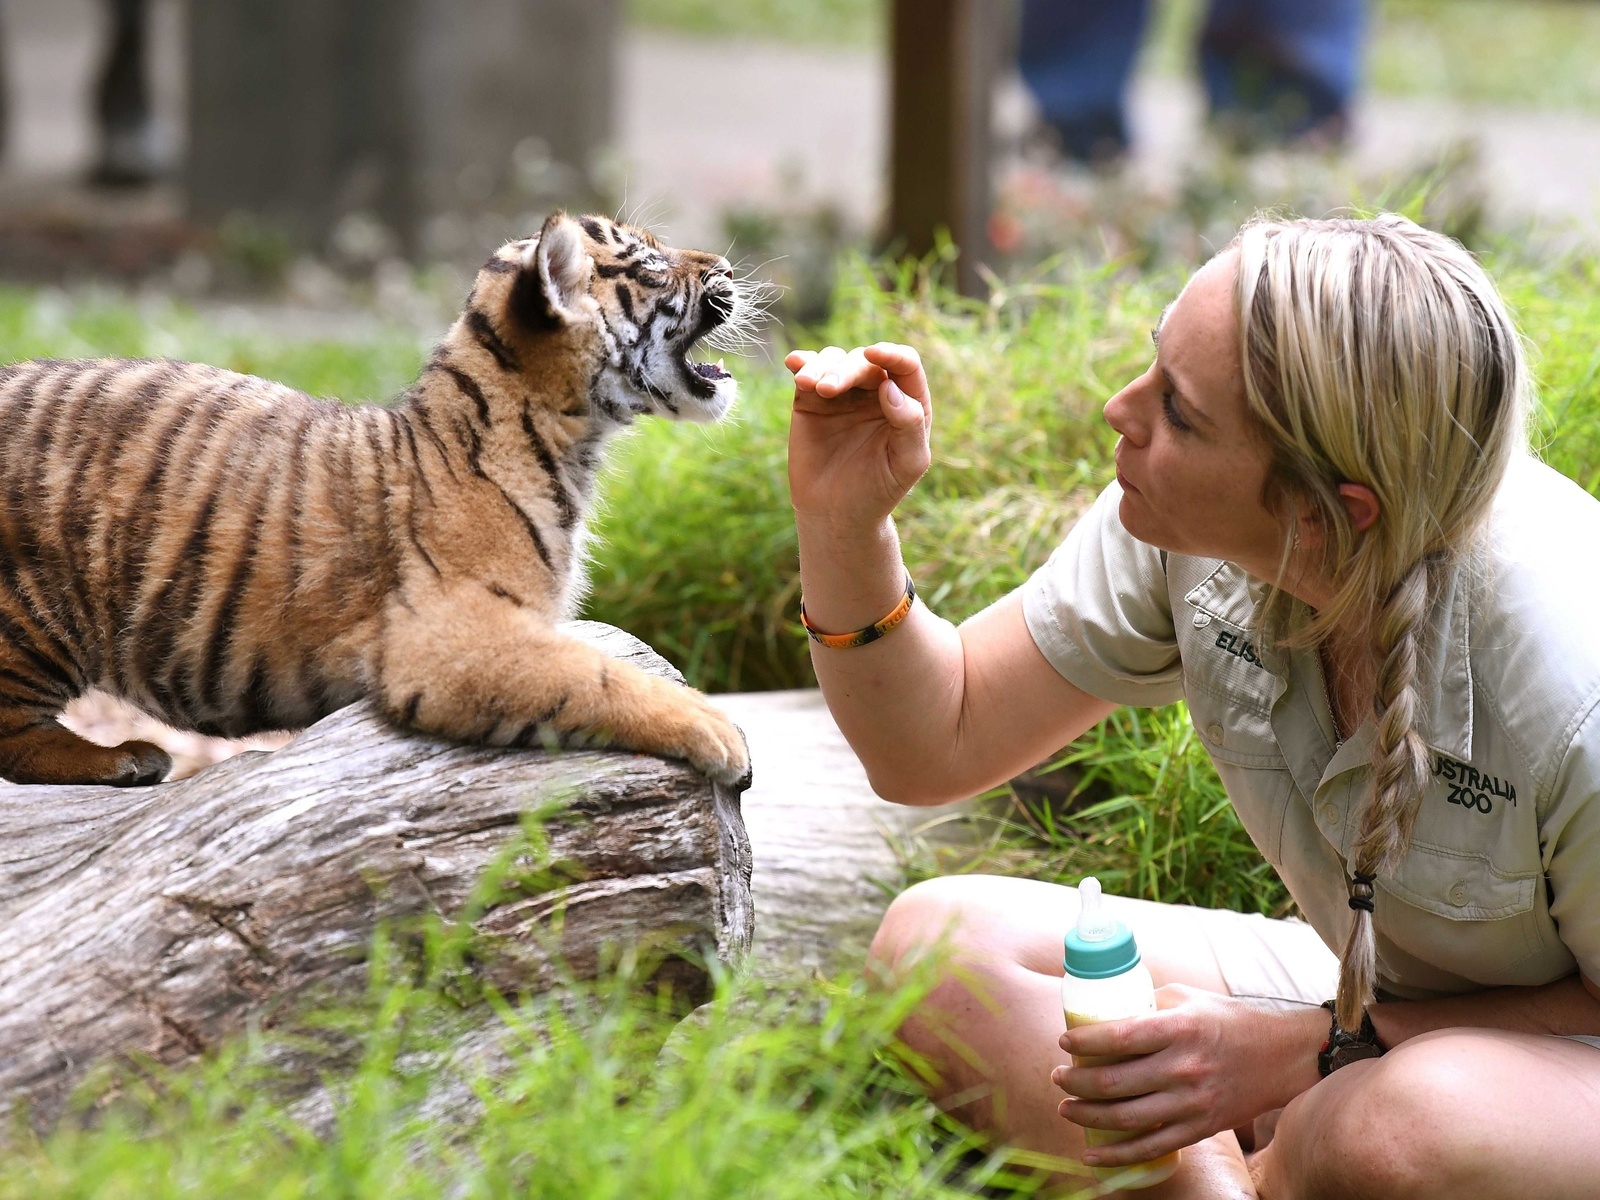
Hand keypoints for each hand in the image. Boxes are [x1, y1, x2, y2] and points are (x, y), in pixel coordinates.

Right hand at [785, 342, 931, 530]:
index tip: (874, 354)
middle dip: (847, 370)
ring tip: (808, 386)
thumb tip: (890, 386)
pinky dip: (802, 363)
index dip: (892, 354)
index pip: (906, 365)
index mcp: (908, 402)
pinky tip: (794, 364)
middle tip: (828, 391)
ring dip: (822, 367)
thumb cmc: (879, 490)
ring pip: (835, 360)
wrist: (837, 513)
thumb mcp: (907, 463)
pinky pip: (808, 371)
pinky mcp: (812, 400)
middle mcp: (877, 390)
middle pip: (865, 362)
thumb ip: (910, 425)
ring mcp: (844, 393)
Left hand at [1052, 985, 1322, 1168]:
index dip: (1083, 1041)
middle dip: (1074, 1081)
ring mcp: (1192, 1103)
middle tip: (1057, 1075)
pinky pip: (1151, 1148)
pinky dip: (1116, 1155)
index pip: (1118, 1037)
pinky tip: (1091, 1152)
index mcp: (1179, 1029)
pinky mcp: (1200, 1128)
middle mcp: (1183, 1068)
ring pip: (1125, 1118)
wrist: (1284, 1056)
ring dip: (1086, 1115)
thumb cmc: (1229, 1020)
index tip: (1063, 1041)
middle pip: (1114, 1082)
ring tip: (1065, 1106)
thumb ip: (1147, 1003)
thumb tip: (1102, 1008)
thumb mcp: (1187, 998)